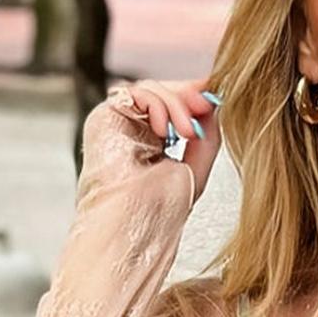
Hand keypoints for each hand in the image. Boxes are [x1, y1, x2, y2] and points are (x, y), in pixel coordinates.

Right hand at [90, 76, 224, 203]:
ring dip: (176, 104)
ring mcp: (118, 124)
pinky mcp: (104, 117)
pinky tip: (164, 128)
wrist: (136, 225)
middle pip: (161, 94)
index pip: (171, 108)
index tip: (213, 96)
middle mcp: (133, 132)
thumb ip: (206, 136)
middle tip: (205, 106)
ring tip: (187, 132)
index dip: (192, 97)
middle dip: (188, 98)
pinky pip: (134, 92)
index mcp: (151, 145)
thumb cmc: (159, 213)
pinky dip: (156, 103)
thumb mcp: (195, 169)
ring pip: (150, 90)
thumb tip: (212, 104)